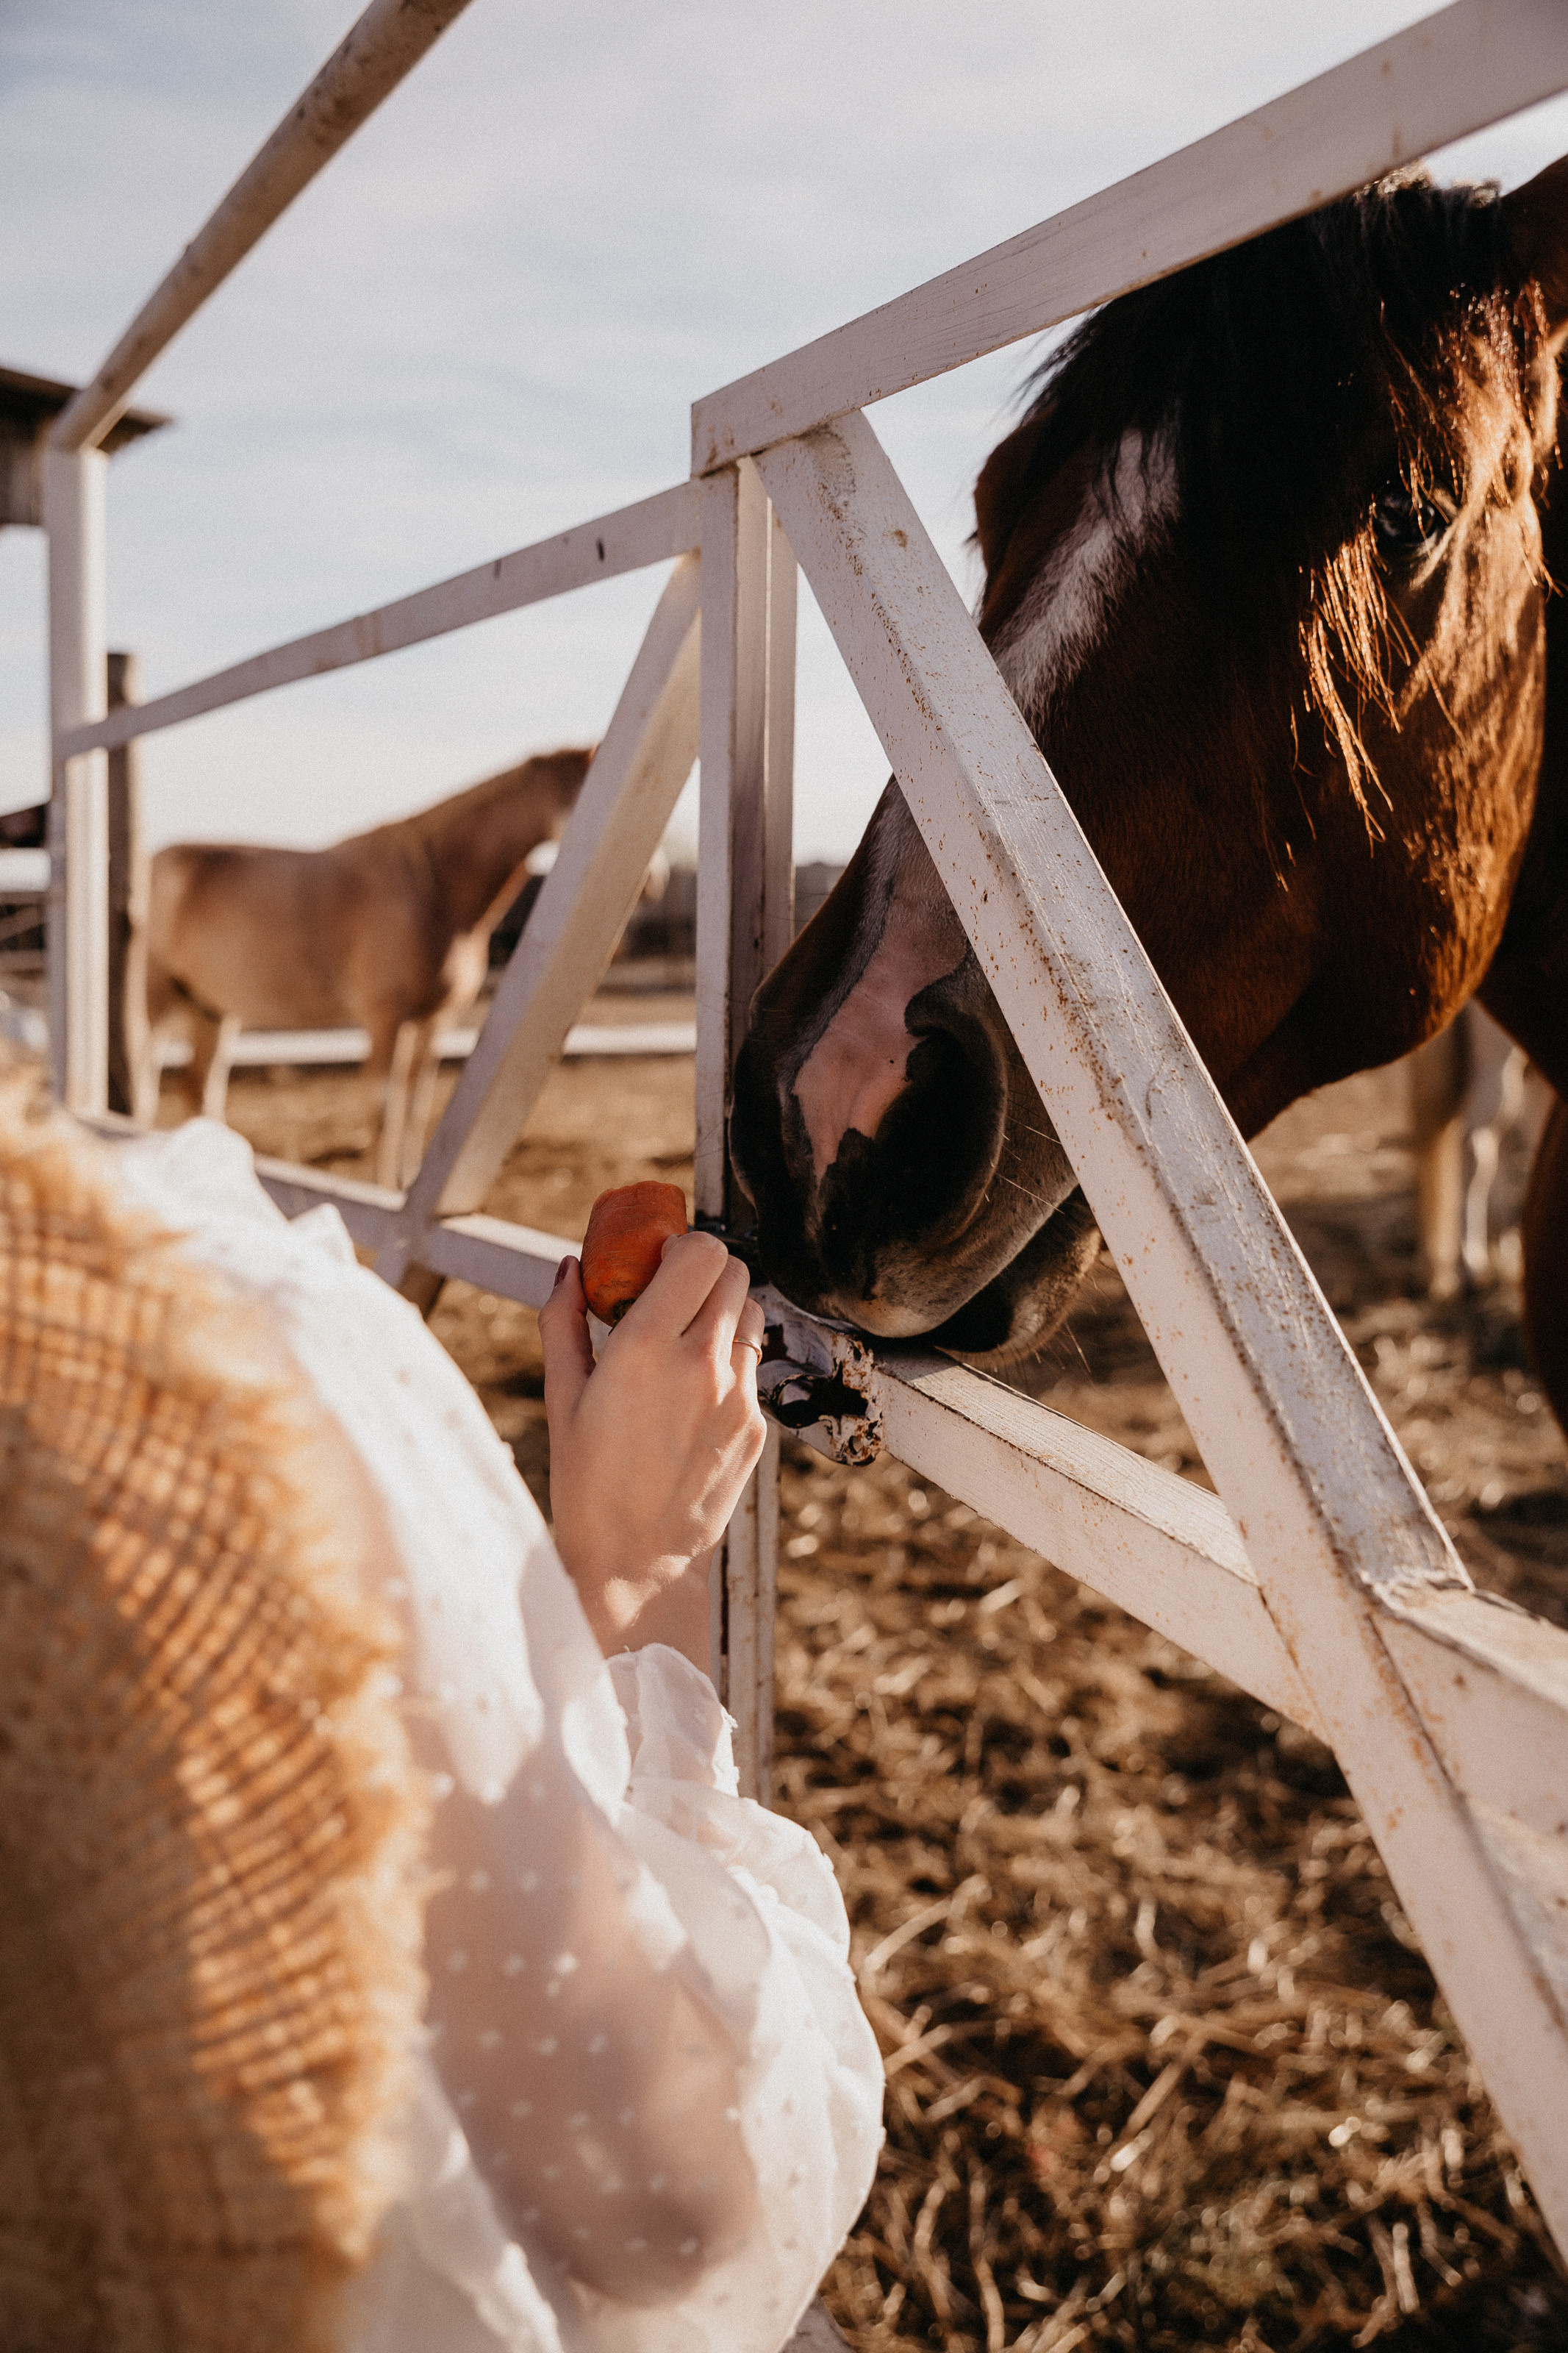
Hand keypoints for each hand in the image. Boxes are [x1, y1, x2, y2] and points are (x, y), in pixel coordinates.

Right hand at [539, 1232, 767, 1667]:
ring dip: (723, 1314)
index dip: (682, 1246)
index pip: (700, 1252)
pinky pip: (751, 1368)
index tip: (657, 1263)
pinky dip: (728, 1365)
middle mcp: (701, 1364)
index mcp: (645, 1348)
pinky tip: (692, 1398)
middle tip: (671, 1296)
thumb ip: (563, 1322)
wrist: (637, 1566)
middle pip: (735, 1271)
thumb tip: (569, 1267)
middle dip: (703, 1273)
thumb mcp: (561, 1399)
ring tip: (684, 1345)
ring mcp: (737, 1396)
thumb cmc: (586, 1485)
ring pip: (753, 1315)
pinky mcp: (756, 1425)